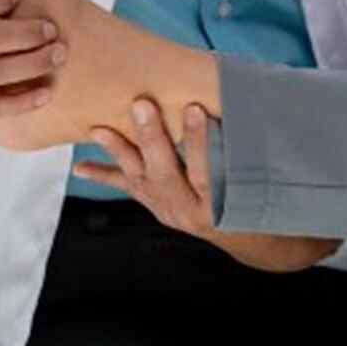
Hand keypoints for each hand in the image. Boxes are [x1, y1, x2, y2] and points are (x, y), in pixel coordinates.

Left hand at [74, 100, 340, 272]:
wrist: (254, 240)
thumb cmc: (264, 202)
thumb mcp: (266, 182)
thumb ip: (256, 151)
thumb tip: (260, 104)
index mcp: (220, 205)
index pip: (207, 170)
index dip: (200, 140)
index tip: (196, 108)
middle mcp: (189, 213)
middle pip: (167, 173)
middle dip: (152, 137)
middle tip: (141, 104)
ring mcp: (169, 211)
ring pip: (141, 181)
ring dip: (120, 152)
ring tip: (100, 129)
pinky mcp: (157, 207)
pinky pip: (129, 189)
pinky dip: (105, 176)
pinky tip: (80, 167)